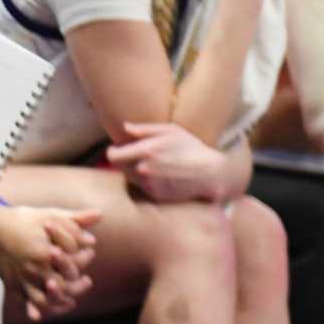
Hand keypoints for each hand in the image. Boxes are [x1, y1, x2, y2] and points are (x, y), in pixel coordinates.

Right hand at [0, 204, 100, 321]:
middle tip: (86, 281)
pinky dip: (40, 310)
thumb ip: (74, 219)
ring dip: (62, 302)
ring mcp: (23, 279)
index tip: (89, 253)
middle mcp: (35, 269)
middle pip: (64, 286)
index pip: (74, 264)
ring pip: (47, 300)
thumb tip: (100, 215)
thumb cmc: (21, 220)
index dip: (85, 259)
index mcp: (45, 251)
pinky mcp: (14, 285)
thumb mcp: (49, 215)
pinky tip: (48, 312)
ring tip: (72, 300)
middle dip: (78, 286)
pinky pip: (28, 303)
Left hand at [105, 121, 232, 202]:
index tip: (118, 148)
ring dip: (134, 171)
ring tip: (152, 164)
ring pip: (130, 178)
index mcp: (146, 151)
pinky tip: (160, 175)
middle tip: (137, 155)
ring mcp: (150, 185)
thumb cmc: (191, 147)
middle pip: (119, 167)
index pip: (113, 155)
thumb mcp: (170, 131)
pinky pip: (142, 188)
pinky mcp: (156, 196)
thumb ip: (144, 129)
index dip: (113, 151)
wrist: (211, 174)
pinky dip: (145, 182)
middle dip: (124, 160)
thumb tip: (124, 127)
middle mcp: (144, 170)